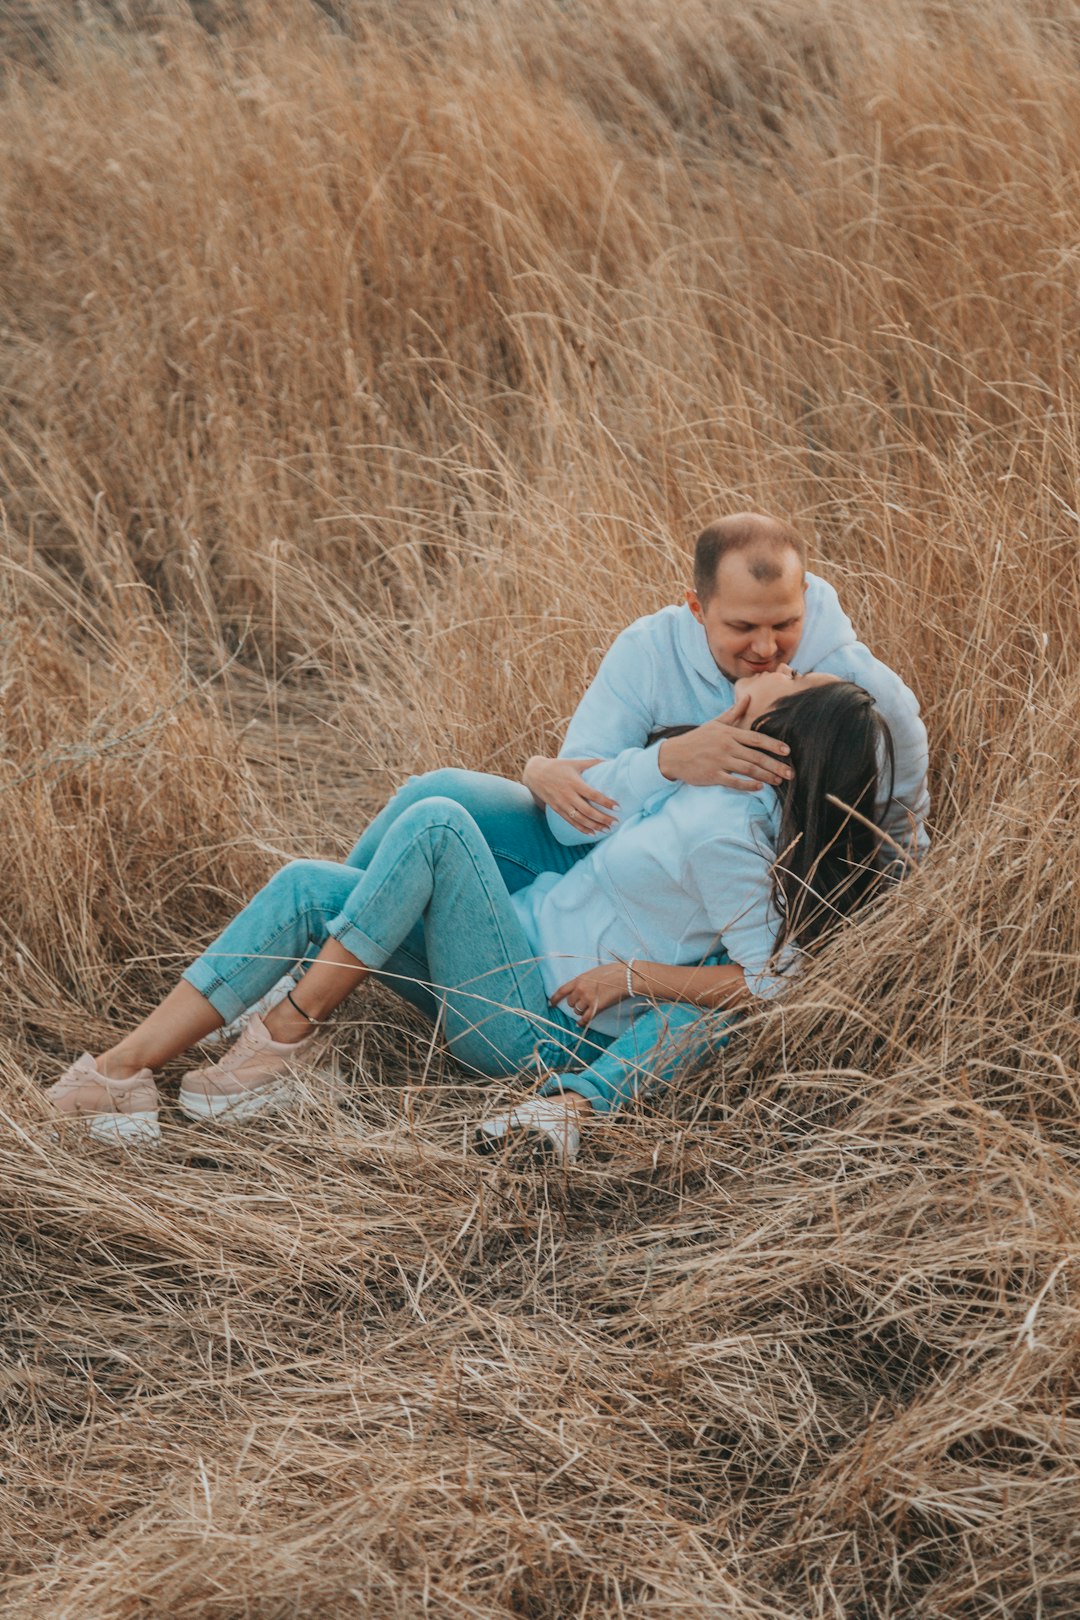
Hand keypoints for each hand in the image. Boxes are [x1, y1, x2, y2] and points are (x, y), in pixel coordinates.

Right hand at [522, 756, 617, 833]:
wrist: (535, 774)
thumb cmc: (558, 766)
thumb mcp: (574, 763)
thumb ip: (592, 763)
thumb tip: (609, 761)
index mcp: (574, 783)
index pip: (593, 795)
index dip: (606, 802)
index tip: (618, 807)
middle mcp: (568, 795)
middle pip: (588, 810)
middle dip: (602, 818)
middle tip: (615, 823)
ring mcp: (562, 804)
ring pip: (580, 819)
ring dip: (594, 826)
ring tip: (607, 830)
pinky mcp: (558, 810)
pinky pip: (571, 822)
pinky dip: (582, 829)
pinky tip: (592, 833)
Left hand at [550, 963, 628, 1024]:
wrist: (627, 977)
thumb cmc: (614, 972)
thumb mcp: (595, 972)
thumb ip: (586, 980)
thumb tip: (582, 986)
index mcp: (579, 979)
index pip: (562, 990)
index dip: (555, 998)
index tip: (551, 1004)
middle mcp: (581, 990)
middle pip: (571, 1002)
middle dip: (575, 1004)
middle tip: (582, 1003)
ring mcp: (588, 999)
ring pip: (578, 1011)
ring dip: (581, 1012)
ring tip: (588, 1010)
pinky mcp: (596, 1008)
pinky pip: (585, 1019)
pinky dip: (582, 1022)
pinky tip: (581, 1024)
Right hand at [657, 695, 792, 790]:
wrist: (673, 755)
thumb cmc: (697, 739)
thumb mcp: (715, 723)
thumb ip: (734, 712)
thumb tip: (748, 696)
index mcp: (729, 733)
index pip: (756, 738)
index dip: (774, 745)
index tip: (788, 751)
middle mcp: (726, 746)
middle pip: (756, 757)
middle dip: (776, 765)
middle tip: (791, 772)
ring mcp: (719, 761)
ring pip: (748, 769)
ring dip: (766, 776)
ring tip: (779, 781)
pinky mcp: (713, 775)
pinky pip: (734, 781)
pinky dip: (748, 785)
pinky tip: (759, 787)